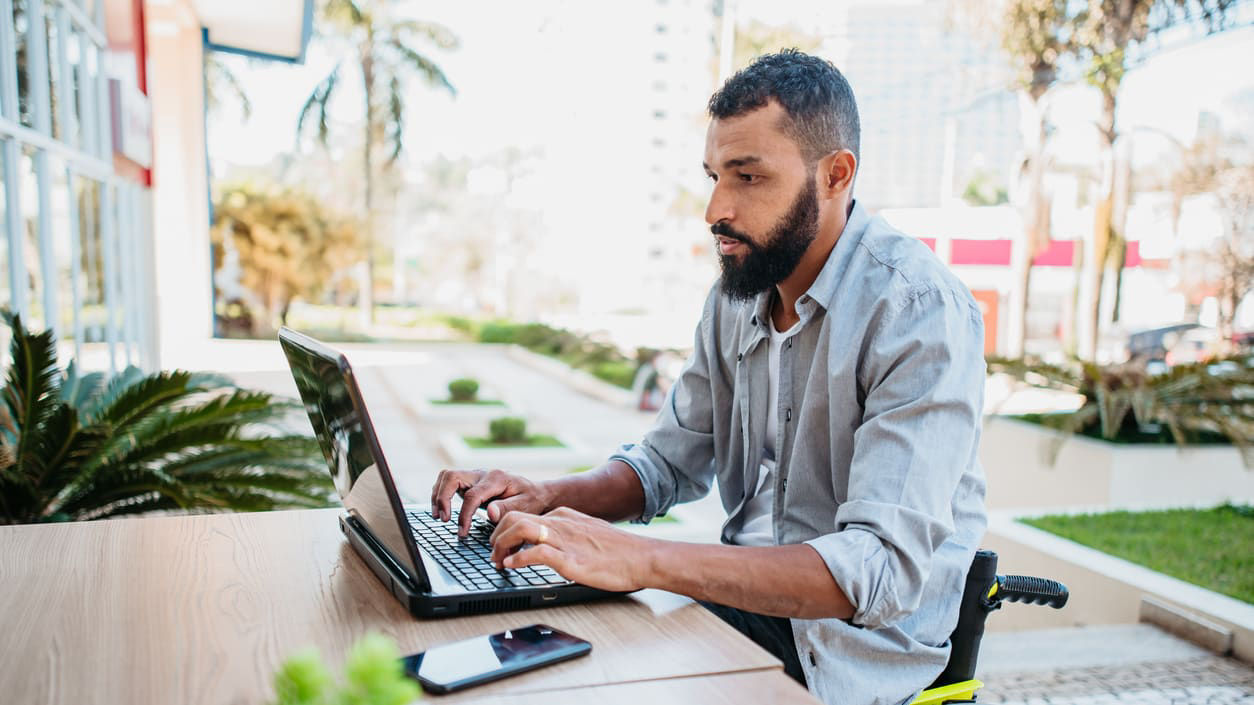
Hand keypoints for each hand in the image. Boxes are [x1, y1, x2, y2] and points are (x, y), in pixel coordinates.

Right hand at [430, 468, 553, 535]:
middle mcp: (483, 474)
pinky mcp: (471, 482)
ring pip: (447, 476)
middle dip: (442, 498)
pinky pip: (449, 481)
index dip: (464, 515)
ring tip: (439, 516)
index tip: (462, 532)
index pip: (472, 495)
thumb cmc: (532, 499)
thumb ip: (507, 508)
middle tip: (443, 519)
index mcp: (496, 479)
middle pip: (452, 476)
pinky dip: (442, 493)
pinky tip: (443, 510)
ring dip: (438, 495)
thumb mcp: (526, 505)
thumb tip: (490, 513)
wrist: (536, 491)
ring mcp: (476, 476)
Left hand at [489, 507, 653, 592]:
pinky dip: (517, 559)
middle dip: (496, 536)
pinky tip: (511, 567)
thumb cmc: (618, 551)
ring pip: (519, 528)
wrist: (642, 557)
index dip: (503, 530)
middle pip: (513, 517)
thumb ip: (566, 536)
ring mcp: (565, 539)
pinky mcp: (570, 559)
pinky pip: (536, 552)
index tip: (499, 547)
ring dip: (501, 546)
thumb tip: (547, 547)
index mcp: (563, 515)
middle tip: (493, 556)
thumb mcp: (586, 534)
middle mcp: (560, 522)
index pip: (522, 514)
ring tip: (498, 562)